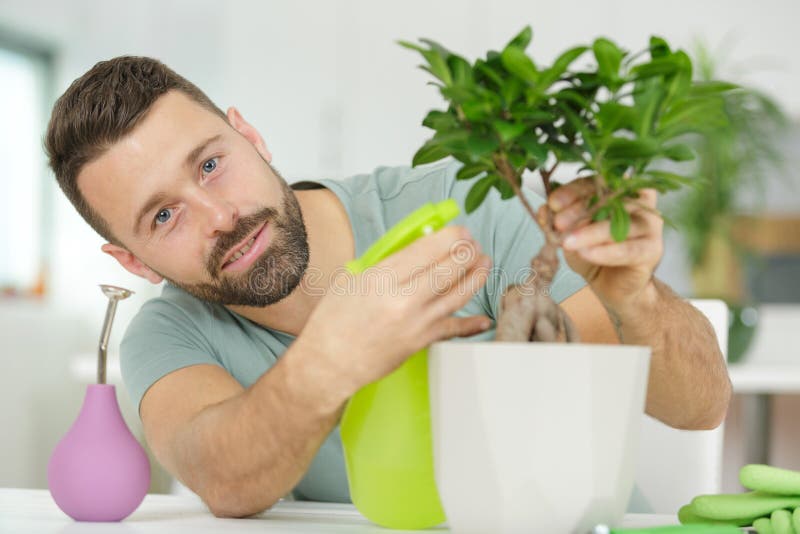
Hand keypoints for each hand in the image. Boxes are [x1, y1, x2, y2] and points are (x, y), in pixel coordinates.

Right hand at [296, 225, 491, 399]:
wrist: (329, 363)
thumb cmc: (334, 321)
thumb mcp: (353, 279)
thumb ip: (385, 263)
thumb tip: (415, 249)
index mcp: (383, 277)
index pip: (429, 248)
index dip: (451, 237)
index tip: (460, 232)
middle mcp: (404, 298)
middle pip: (449, 268)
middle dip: (467, 252)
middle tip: (474, 245)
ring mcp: (417, 322)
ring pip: (458, 294)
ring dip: (476, 276)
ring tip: (484, 263)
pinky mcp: (422, 342)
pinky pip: (454, 329)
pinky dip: (471, 324)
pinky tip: (483, 318)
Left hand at [545, 177, 663, 309]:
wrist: (614, 287)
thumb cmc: (594, 254)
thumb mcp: (570, 236)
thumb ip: (558, 222)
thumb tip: (543, 210)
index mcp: (618, 191)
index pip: (596, 182)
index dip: (573, 191)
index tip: (552, 203)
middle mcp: (638, 202)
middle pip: (609, 198)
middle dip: (579, 210)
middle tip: (558, 223)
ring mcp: (649, 225)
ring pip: (619, 223)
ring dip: (590, 232)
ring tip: (568, 242)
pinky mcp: (653, 249)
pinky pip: (628, 249)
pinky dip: (606, 251)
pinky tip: (586, 253)